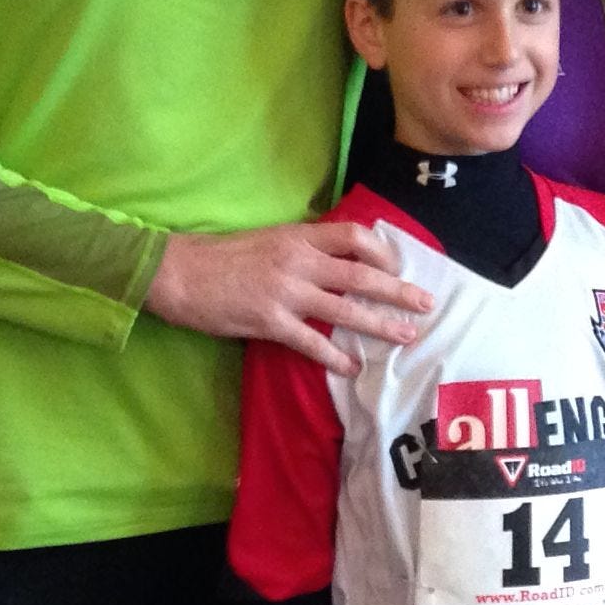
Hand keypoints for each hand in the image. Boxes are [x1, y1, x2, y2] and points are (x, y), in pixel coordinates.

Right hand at [148, 222, 430, 375]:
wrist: (178, 272)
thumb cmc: (221, 255)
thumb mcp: (267, 238)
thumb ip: (301, 247)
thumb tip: (334, 258)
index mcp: (298, 236)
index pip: (353, 236)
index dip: (382, 251)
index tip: (397, 267)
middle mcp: (298, 261)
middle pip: (361, 274)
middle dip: (398, 290)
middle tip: (426, 303)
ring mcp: (285, 293)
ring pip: (346, 310)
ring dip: (381, 324)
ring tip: (406, 336)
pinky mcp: (270, 322)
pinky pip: (312, 343)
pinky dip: (336, 357)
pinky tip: (353, 367)